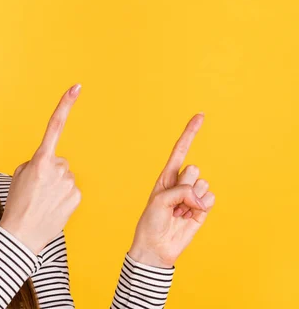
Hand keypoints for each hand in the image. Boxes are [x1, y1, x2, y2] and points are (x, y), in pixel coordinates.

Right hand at [0, 83, 82, 254]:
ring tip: (44, 200)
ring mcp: (70, 183)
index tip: (77, 87)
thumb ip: (35, 162)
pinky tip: (53, 207)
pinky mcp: (77, 196)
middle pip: (59, 161)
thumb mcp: (18, 175)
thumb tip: (49, 164)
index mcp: (41, 160)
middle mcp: (59, 168)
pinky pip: (72, 189)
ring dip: (57, 184)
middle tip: (37, 189)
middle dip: (50, 171)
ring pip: (66, 176)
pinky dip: (64, 196)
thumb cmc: (17, 204)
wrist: (21, 235)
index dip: (65, 105)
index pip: (54, 126)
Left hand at [128, 113, 215, 267]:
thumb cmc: (152, 221)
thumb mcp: (159, 201)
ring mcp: (193, 195)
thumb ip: (181, 192)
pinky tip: (189, 217)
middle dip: (184, 186)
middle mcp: (181, 182)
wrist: (157, 246)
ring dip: (191, 200)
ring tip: (179, 212)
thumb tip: (201, 197)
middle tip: (173, 203)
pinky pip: (210, 199)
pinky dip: (201, 208)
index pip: (181, 149)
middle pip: (193, 170)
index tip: (200, 115)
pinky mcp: (202, 208)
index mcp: (167, 175)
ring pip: (203, 185)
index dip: (190, 132)